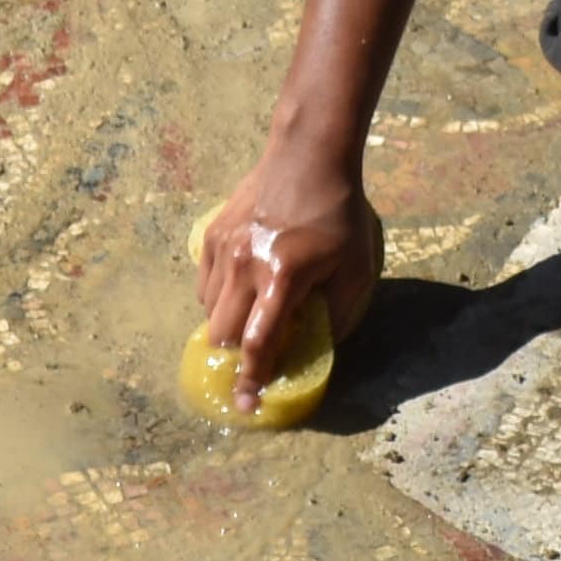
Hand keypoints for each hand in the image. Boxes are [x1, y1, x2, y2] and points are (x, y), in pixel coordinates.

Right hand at [196, 160, 375, 407]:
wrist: (308, 155)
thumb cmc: (339, 213)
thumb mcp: (356, 268)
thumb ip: (337, 315)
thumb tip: (317, 350)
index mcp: (283, 277)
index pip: (258, 342)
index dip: (251, 379)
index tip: (246, 405)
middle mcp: (245, 266)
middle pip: (222, 334)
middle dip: (234, 354)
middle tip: (253, 354)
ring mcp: (223, 249)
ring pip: (208, 311)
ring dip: (226, 325)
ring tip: (251, 313)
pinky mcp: (212, 236)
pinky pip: (203, 285)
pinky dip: (216, 299)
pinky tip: (240, 289)